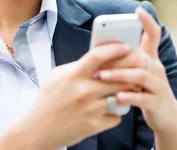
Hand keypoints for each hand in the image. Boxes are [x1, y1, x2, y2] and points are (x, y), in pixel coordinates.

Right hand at [0, 42, 134, 149]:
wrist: (38, 130)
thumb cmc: (48, 101)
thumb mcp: (57, 76)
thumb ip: (78, 66)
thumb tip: (98, 57)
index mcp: (74, 75)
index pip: (99, 55)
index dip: (115, 49)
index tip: (126, 46)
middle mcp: (84, 91)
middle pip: (118, 75)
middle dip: (131, 69)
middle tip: (139, 66)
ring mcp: (91, 109)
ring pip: (121, 95)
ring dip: (127, 91)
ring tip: (130, 87)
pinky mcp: (95, 125)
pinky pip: (116, 115)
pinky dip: (116, 112)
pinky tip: (111, 109)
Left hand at [96, 7, 176, 145]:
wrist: (166, 117)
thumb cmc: (145, 91)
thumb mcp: (137, 74)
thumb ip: (124, 62)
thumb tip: (99, 51)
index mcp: (151, 59)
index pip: (153, 35)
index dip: (148, 21)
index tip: (138, 9)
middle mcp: (157, 69)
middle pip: (141, 56)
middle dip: (119, 56)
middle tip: (99, 58)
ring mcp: (159, 86)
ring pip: (141, 75)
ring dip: (119, 74)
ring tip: (102, 76)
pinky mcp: (158, 103)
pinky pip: (143, 98)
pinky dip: (129, 96)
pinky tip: (117, 97)